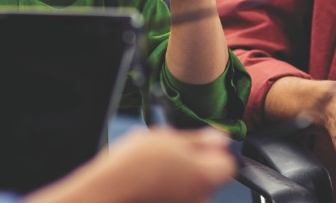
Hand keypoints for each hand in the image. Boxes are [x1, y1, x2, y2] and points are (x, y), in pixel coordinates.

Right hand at [28, 127, 235, 202]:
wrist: (108, 191)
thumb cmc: (134, 165)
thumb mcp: (168, 138)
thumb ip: (199, 140)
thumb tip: (221, 138)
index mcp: (205, 175)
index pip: (228, 164)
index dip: (214, 151)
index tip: (199, 145)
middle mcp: (200, 196)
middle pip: (209, 177)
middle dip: (195, 164)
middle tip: (170, 152)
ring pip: (190, 187)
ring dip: (179, 177)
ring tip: (154, 166)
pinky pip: (175, 196)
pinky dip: (167, 190)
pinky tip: (149, 181)